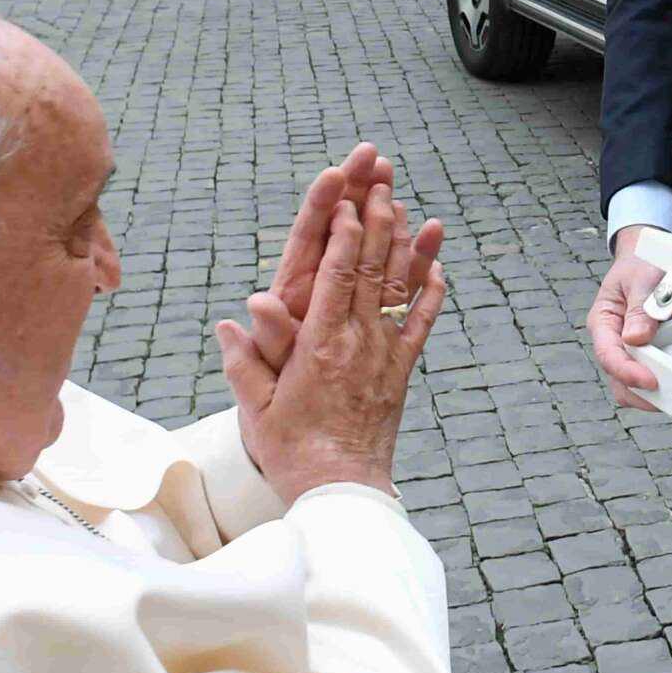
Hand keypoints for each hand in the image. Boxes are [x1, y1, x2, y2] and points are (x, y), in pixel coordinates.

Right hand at [217, 180, 446, 500]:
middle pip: (371, 270)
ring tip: (406, 206)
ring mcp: (384, 355)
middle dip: (376, 222)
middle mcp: (358, 342)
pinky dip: (430, 292)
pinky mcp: (402, 371)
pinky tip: (438, 266)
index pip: (335, 276)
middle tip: (381, 183)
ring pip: (397, 288)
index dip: (343, 234)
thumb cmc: (292, 448)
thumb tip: (233, 320)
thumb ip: (246, 362)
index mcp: (320, 345)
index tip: (346, 199)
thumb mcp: (257, 407)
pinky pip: (420, 324)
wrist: (340, 489)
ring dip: (404, 244)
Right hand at [588, 225, 669, 411]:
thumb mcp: (641, 279)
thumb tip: (636, 338)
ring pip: (635, 385)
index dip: (628, 372)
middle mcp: (614, 339)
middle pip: (619, 380)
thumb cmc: (640, 264)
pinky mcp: (652, 352)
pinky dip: (667, 379)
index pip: (608, 355)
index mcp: (603, 321)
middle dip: (640, 392)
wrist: (649, 257)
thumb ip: (640, 308)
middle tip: (666, 394)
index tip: (650, 380)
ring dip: (653, 390)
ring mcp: (633, 349)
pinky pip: (655, 375)